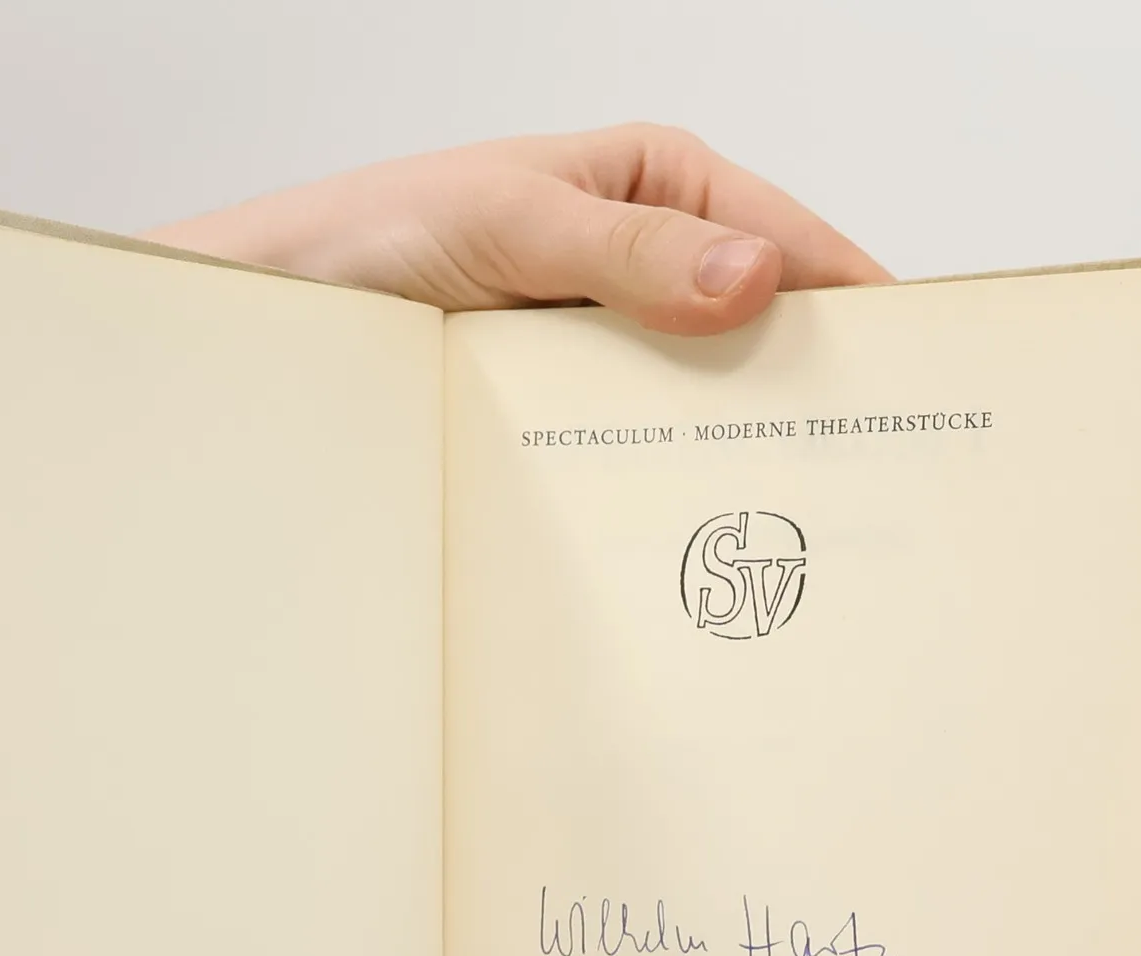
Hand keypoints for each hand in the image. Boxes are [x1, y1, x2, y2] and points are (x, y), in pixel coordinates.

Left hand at [0, 124, 887, 798]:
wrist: (213, 353)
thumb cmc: (332, 258)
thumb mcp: (487, 225)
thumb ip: (620, 252)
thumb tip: (754, 284)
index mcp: (643, 192)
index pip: (791, 247)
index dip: (862, 315)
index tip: (927, 389)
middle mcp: (629, 284)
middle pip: (762, 349)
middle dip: (817, 415)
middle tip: (881, 504)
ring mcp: (587, 377)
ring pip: (701, 428)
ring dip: (744, 488)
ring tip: (805, 565)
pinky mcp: (541, 453)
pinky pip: (630, 482)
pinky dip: (667, 523)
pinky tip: (693, 578)